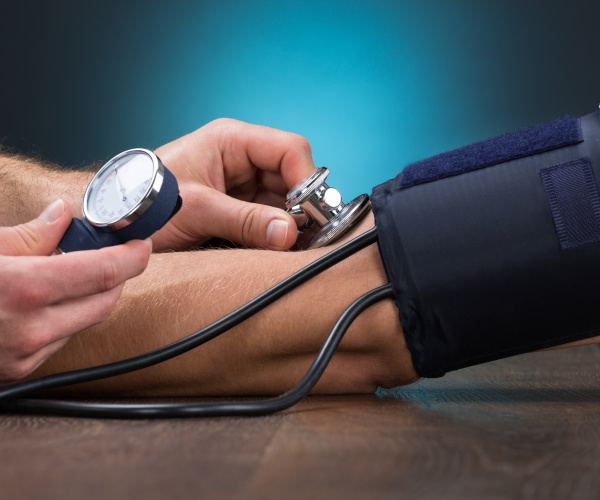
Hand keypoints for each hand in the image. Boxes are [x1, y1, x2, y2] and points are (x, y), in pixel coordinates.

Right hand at [0, 199, 151, 382]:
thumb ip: (30, 235)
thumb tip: (61, 216)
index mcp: (23, 290)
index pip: (104, 273)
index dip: (132, 256)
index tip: (142, 244)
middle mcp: (30, 331)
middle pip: (105, 301)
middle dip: (117, 275)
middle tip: (112, 253)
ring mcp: (25, 356)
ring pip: (85, 322)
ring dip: (91, 297)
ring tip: (70, 273)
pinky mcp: (17, 371)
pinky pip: (61, 340)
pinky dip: (66, 317)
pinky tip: (47, 302)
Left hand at [153, 119, 316, 250]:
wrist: (114, 220)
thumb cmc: (142, 200)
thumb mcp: (196, 210)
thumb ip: (245, 221)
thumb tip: (289, 233)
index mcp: (231, 140)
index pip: (289, 150)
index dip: (306, 179)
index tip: (313, 213)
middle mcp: (240, 158)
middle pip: (290, 177)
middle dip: (301, 207)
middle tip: (307, 237)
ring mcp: (239, 184)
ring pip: (283, 200)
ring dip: (290, 223)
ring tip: (292, 248)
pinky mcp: (236, 207)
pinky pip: (268, 218)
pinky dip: (276, 234)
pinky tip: (278, 249)